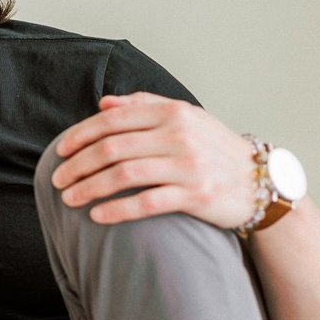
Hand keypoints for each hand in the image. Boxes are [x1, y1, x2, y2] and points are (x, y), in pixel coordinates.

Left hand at [49, 94, 257, 229]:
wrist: (262, 182)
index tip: (60, 151)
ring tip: (69, 199)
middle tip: (57, 180)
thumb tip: (104, 103)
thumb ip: (145, 106)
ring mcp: (188, 165)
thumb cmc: (215, 149)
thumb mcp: (186, 117)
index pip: (113, 120)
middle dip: (78, 164)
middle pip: (112, 148)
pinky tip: (97, 216)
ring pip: (124, 174)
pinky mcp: (197, 195)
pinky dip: (117, 209)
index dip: (81, 135)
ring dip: (90, 187)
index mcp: (172, 112)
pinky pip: (146, 202)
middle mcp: (179, 134)